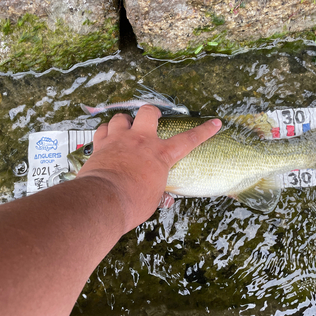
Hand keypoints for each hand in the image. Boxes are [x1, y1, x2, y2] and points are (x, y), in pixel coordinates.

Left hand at [77, 105, 220, 230]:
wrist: (104, 200)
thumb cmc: (133, 203)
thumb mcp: (153, 200)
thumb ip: (159, 194)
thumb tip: (165, 200)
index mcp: (161, 155)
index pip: (189, 140)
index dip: (203, 131)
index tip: (214, 123)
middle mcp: (141, 141)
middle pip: (149, 112)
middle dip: (152, 112)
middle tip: (152, 117)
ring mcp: (120, 139)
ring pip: (122, 117)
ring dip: (125, 121)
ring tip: (126, 128)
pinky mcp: (101, 144)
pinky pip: (102, 129)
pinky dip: (105, 131)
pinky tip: (107, 136)